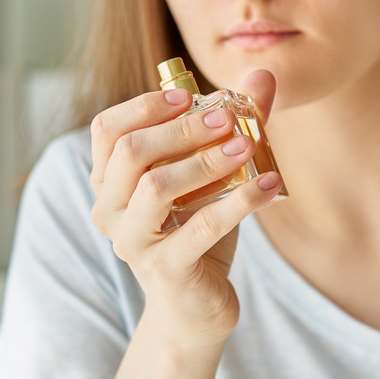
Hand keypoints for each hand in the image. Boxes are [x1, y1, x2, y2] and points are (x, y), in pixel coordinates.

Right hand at [89, 70, 281, 343]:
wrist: (196, 305)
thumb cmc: (198, 231)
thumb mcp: (211, 177)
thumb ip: (231, 126)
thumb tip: (264, 75)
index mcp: (110, 182)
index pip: (107, 130)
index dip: (144, 105)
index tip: (189, 95)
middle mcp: (110, 210)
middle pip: (132, 152)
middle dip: (182, 128)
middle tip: (228, 117)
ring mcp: (134, 242)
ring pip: (157, 187)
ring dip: (206, 160)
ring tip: (247, 146)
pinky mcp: (166, 270)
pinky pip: (203, 226)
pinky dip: (242, 200)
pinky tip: (271, 183)